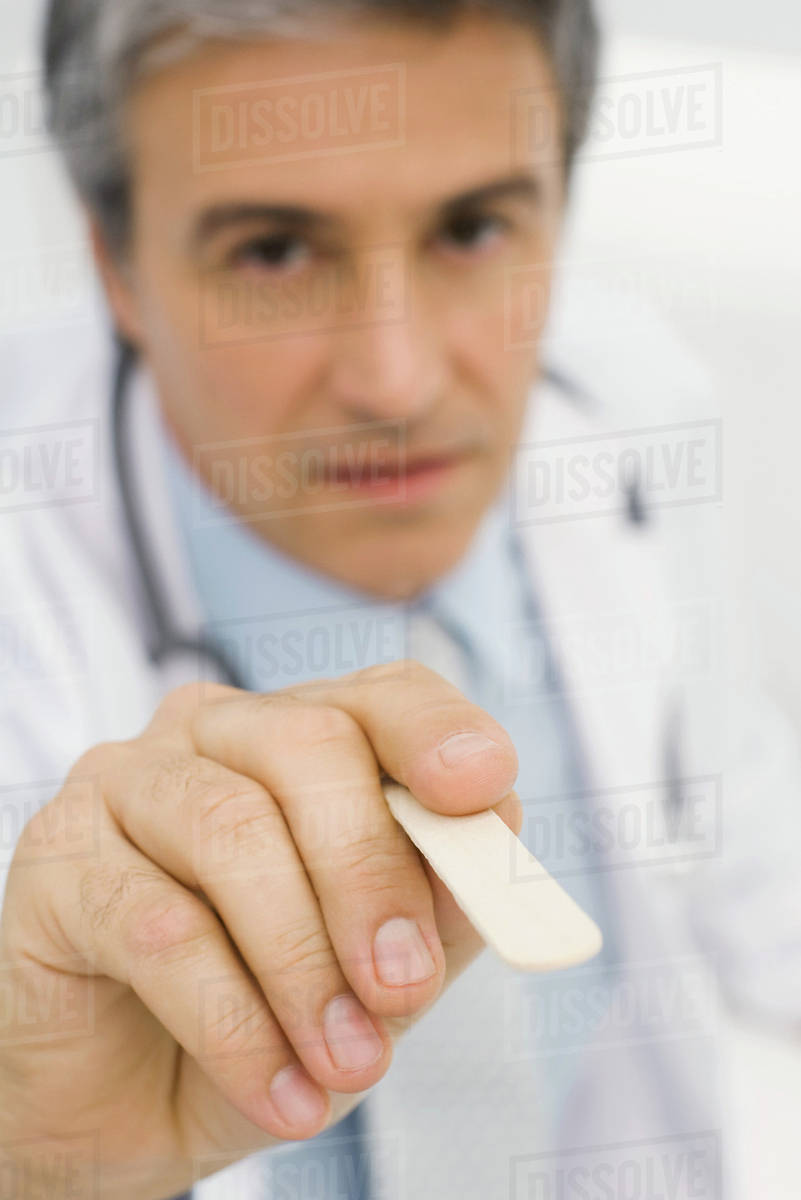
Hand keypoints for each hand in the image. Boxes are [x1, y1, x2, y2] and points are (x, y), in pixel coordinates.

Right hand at [0, 663, 519, 1197]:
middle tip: (404, 989)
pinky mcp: (59, 859)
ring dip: (304, 964)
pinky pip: (158, 924)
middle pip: (309, 746)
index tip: (483, 784)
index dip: (435, 730)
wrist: (131, 1105)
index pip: (380, 695)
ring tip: (348, 1065)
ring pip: (233, 830)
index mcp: (301, 739)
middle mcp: (212, 734)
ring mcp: (126, 782)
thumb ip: (440, 898)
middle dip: (371, 872)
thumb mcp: (379, 966)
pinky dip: (232, 1020)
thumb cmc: (267, 1012)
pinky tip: (278, 1090)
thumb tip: (499, 828)